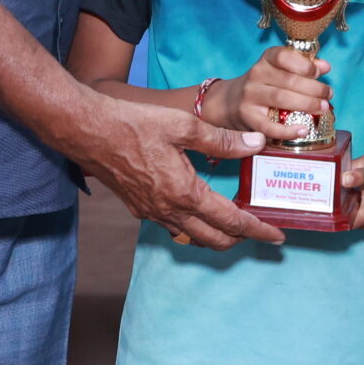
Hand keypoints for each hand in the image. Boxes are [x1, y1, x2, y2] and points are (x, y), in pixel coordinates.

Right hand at [65, 94, 282, 248]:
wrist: (87, 130)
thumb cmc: (133, 124)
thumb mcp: (183, 126)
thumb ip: (222, 140)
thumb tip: (256, 143)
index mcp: (185, 193)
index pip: (232, 222)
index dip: (258, 230)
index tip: (277, 236)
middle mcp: (169, 211)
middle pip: (214, 240)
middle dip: (241, 239)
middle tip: (260, 231)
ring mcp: (151, 212)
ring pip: (192, 237)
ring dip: (217, 236)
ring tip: (234, 223)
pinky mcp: (138, 207)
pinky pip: (172, 228)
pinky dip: (193, 227)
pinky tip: (197, 211)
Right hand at [223, 45, 333, 145]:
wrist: (228, 103)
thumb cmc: (262, 85)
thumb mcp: (278, 70)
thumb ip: (302, 66)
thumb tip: (325, 66)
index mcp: (266, 61)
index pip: (283, 56)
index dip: (304, 64)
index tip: (318, 73)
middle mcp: (256, 75)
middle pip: (288, 80)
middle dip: (313, 88)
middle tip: (327, 95)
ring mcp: (250, 96)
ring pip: (281, 98)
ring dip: (306, 104)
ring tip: (322, 108)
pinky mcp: (248, 118)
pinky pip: (269, 126)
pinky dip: (288, 130)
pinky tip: (303, 129)